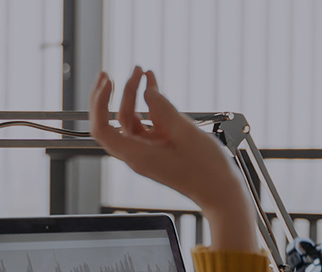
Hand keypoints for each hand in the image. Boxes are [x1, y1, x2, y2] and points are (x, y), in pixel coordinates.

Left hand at [88, 67, 258, 251]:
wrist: (222, 193)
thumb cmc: (207, 171)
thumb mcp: (186, 133)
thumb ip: (164, 109)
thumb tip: (148, 91)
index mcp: (136, 155)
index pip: (102, 129)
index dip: (99, 103)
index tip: (108, 83)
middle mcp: (137, 153)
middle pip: (114, 121)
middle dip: (112, 95)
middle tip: (112, 73)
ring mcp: (147, 149)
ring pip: (131, 118)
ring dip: (133, 94)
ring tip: (140, 72)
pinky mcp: (159, 146)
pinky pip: (147, 122)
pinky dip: (149, 103)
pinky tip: (151, 84)